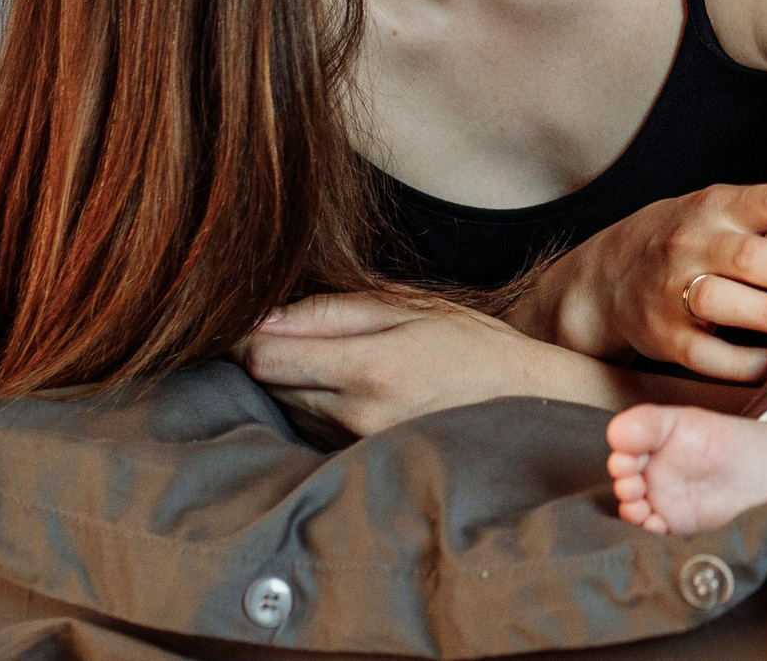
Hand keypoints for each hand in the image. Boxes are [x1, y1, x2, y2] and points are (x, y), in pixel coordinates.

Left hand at [239, 292, 586, 441]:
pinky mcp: (360, 459)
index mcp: (369, 367)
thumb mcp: (411, 307)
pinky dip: (313, 405)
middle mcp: (356, 415)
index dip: (243, 335)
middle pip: (268, 385)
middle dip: (267, 354)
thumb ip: (334, 310)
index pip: (265, 358)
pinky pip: (311, 429)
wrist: (523, 401)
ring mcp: (357, 444)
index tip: (245, 317)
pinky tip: (345, 388)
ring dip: (291, 381)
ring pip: (285, 409)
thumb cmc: (471, 345)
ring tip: (329, 357)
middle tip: (288, 328)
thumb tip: (265, 317)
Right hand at [505, 182, 766, 382]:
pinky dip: (743, 362)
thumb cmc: (698, 240)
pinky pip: (704, 355)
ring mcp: (672, 291)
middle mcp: (693, 242)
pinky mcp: (662, 337)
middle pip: (750, 257)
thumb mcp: (736, 219)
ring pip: (723, 303)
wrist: (607, 276)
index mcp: (721, 205)